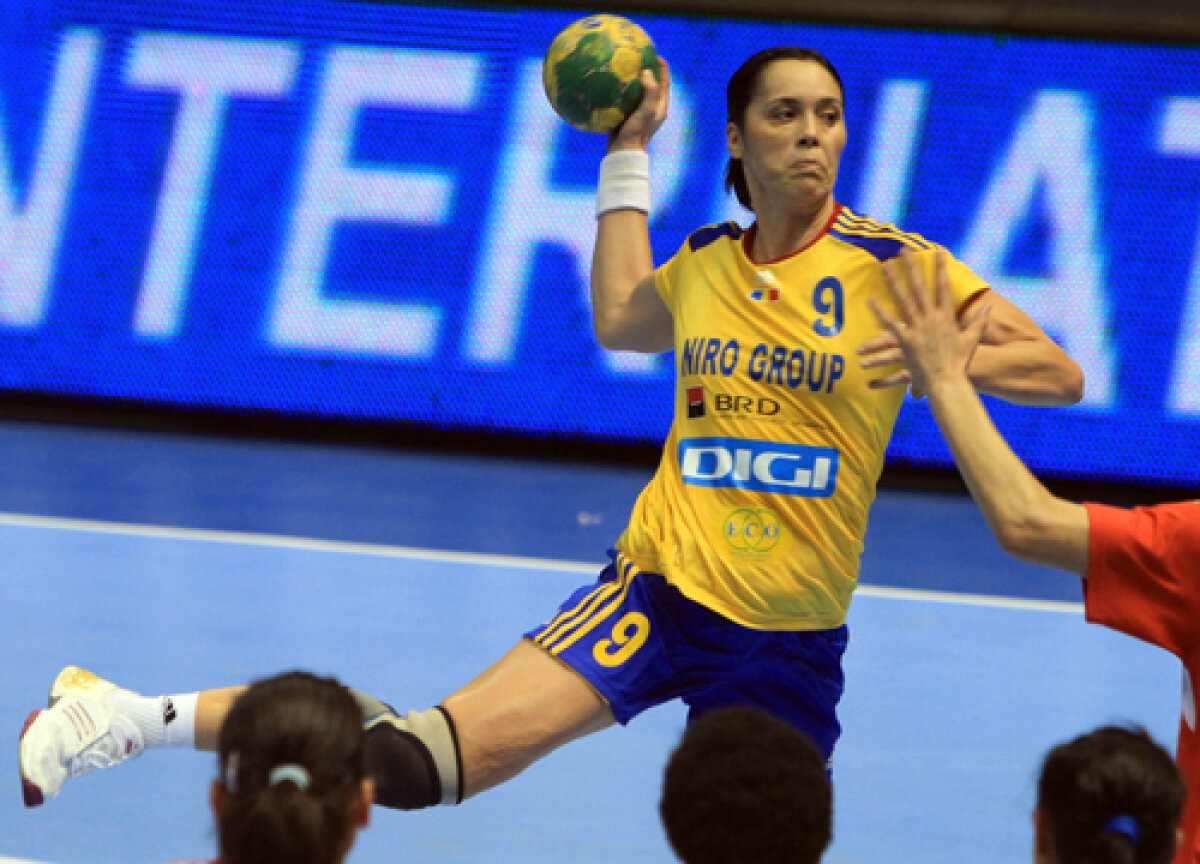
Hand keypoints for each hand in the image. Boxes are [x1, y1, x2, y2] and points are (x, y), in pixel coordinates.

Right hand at [609, 58, 669, 152]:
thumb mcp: (647, 111)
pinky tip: (612, 83)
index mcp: (661, 106)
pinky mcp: (628, 116)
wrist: (623, 152)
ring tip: (624, 66)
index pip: (665, 82)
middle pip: (652, 84)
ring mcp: (640, 112)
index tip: (654, 54)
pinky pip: (626, 98)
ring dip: (633, 79)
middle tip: (638, 57)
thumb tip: (647, 72)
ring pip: (638, 91)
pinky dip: (622, 89)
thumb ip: (651, 92)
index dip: (662, 67)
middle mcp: (652, 108)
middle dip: (647, 70)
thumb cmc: (637, 132)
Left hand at [859, 249, 989, 395]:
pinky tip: (870, 300)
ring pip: (903, 301)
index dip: (941, 268)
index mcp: (947, 317)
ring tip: (884, 266)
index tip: (937, 252)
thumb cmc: (959, 363)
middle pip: (920, 288)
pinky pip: (890, 324)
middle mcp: (932, 319)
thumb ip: (978, 320)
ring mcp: (918, 329)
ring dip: (893, 282)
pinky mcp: (906, 342)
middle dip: (911, 267)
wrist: (948, 383)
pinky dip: (880, 312)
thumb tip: (990, 306)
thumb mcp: (971, 339)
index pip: (944, 287)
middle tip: (903, 250)